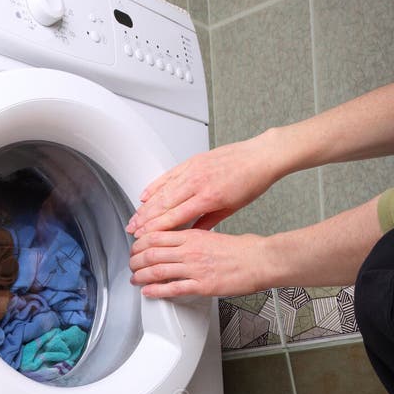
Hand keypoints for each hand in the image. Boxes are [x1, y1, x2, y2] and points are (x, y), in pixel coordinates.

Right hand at [126, 132, 282, 236]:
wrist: (260, 156)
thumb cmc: (251, 182)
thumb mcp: (231, 209)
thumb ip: (208, 222)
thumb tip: (192, 235)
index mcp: (208, 197)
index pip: (174, 216)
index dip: (156, 228)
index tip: (144, 237)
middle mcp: (197, 181)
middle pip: (163, 204)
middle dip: (145, 219)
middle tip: (132, 230)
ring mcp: (193, 169)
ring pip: (162, 190)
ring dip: (145, 206)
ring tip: (134, 217)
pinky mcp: (192, 161)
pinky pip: (168, 175)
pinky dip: (154, 185)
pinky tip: (144, 195)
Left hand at [129, 228, 270, 298]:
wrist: (260, 260)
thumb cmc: (243, 249)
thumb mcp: (213, 235)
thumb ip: (194, 239)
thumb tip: (181, 241)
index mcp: (193, 236)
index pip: (156, 236)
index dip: (139, 242)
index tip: (134, 247)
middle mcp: (190, 251)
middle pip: (151, 253)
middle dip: (135, 260)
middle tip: (131, 264)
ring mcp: (195, 269)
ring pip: (158, 270)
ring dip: (141, 276)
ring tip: (134, 279)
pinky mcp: (202, 286)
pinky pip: (173, 289)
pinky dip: (156, 291)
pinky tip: (148, 292)